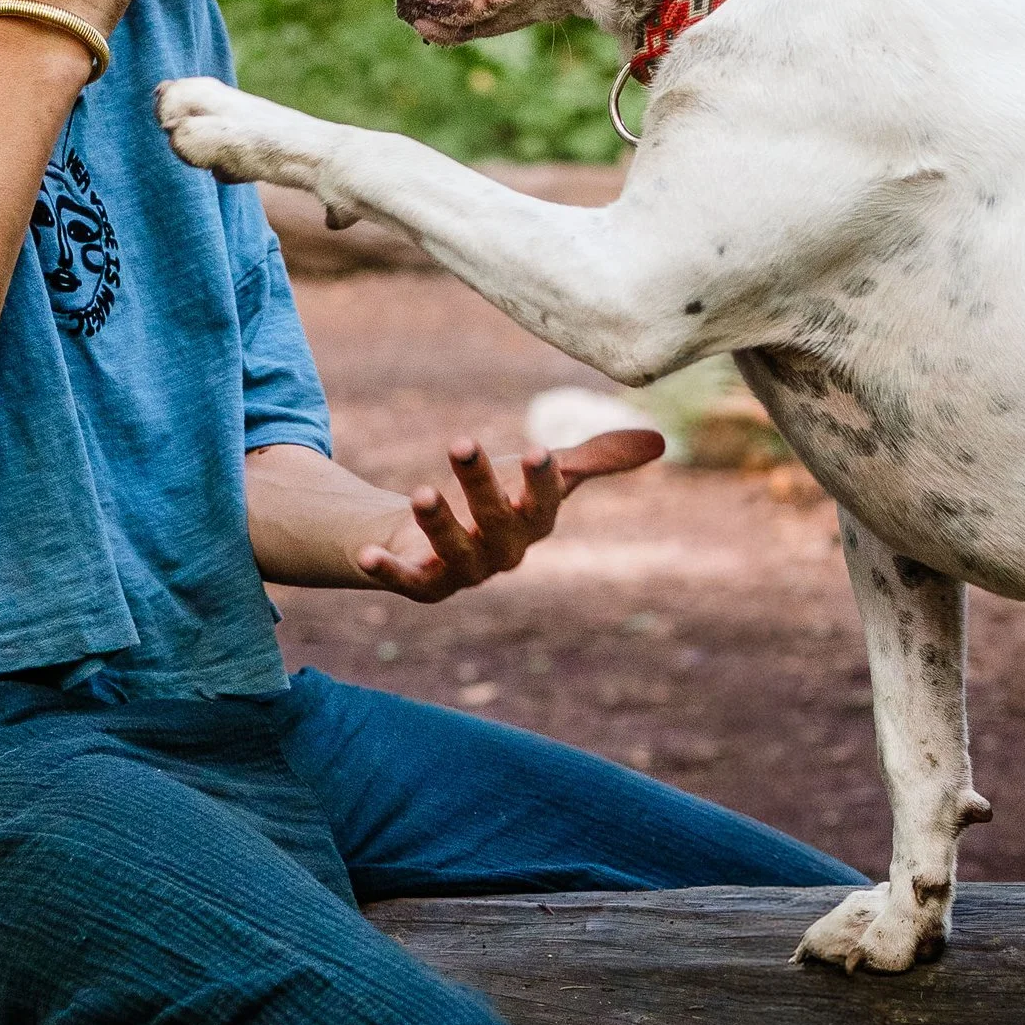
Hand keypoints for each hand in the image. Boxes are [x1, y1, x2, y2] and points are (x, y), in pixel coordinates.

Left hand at [357, 428, 663, 602]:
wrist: (433, 537)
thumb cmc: (494, 502)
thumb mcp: (538, 475)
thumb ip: (594, 460)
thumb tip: (660, 440)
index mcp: (533, 523)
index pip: (544, 501)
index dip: (541, 480)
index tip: (536, 449)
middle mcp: (503, 551)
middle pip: (495, 519)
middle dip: (480, 484)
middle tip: (460, 441)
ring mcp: (462, 570)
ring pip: (454, 550)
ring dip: (438, 523)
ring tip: (421, 492)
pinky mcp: (423, 583)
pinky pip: (406, 581)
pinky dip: (387, 570)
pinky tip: (365, 554)